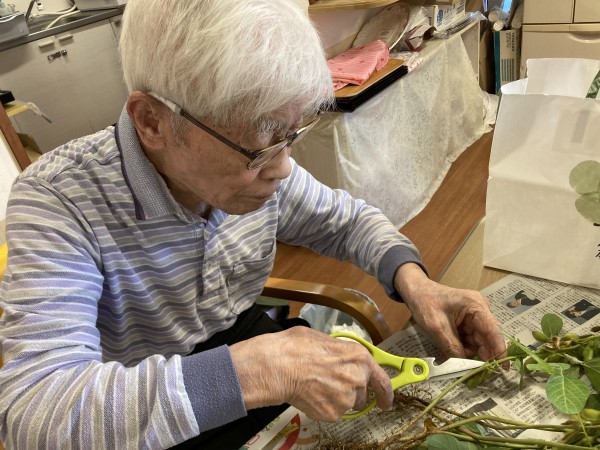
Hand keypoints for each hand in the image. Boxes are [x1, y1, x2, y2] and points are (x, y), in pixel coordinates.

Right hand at [229, 326, 393, 421]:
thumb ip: (340, 352)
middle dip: (350, 392)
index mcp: (360, 357)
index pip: (383, 381)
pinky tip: (310, 394)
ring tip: (315, 385)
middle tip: (330, 384)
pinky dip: (322, 407)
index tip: (386, 401)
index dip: (386, 393)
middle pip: (362, 394)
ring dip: (335, 399)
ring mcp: (346, 399)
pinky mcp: (332, 413)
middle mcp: (358, 379)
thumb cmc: (297, 348)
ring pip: (346, 404)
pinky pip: (331, 412)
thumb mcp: (325, 340)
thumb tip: (338, 356)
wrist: (280, 366)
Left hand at [395, 264, 505, 361]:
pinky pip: (469, 340)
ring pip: (478, 342)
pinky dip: (462, 348)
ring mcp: (474, 318)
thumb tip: (465, 366)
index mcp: (476, 306)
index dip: (499, 350)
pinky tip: (451, 351)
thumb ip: (452, 346)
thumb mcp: (436, 326)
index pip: (493, 331)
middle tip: (471, 370)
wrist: (415, 292)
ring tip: (452, 354)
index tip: (504, 368)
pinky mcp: (467, 323)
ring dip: (468, 352)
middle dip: (480, 355)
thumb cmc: (425, 303)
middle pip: (487, 339)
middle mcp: (480, 311)